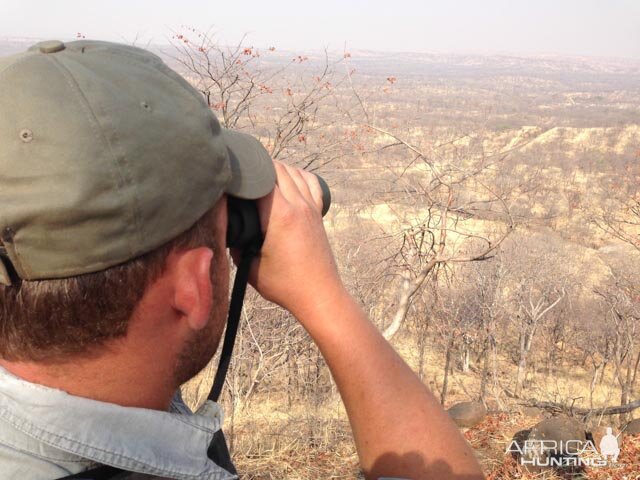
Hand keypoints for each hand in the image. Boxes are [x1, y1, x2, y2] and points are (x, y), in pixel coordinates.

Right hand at [241, 161, 345, 318]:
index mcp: (280, 215)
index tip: (228, 173)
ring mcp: (311, 207)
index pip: (260, 177)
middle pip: (277, 168)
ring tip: (258, 174)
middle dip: (257, 166)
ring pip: (293, 172)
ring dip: (276, 168)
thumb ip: (236, 246)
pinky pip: (310, 182)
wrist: (319, 295)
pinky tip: (288, 180)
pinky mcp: (318, 213)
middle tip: (239, 173)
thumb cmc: (286, 285)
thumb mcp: (251, 268)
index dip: (243, 171)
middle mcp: (298, 205)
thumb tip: (227, 229)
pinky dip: (298, 175)